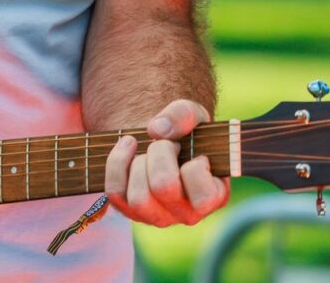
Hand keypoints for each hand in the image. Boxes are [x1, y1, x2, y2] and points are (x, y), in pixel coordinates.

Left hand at [104, 99, 229, 226]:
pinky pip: (115, 192)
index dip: (194, 167)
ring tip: (147, 150)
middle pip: (164, 188)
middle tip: (166, 143)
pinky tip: (128, 145)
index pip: (203, 197)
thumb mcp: (192, 114)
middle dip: (160, 152)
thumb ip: (183, 115)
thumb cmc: (184, 131)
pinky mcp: (130, 211)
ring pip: (139, 199)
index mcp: (214, 197)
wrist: (160, 137)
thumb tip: (157, 130)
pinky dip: (117, 162)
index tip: (193, 152)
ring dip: (138, 162)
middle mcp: (187, 213)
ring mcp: (157, 216)